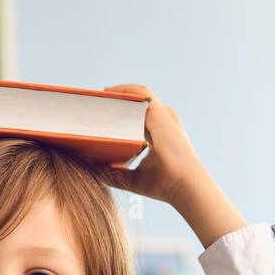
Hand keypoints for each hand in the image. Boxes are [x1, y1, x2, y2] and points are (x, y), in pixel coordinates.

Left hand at [101, 83, 246, 247]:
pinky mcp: (160, 112)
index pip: (137, 120)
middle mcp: (162, 122)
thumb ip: (114, 172)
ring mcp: (162, 116)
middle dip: (116, 103)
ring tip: (97, 96)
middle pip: (136, 106)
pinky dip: (124, 90)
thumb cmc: (162, 185)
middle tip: (94, 104)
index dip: (119, 116)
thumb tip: (91, 169)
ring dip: (118, 93)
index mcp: (159, 136)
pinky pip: (140, 93)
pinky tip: (108, 92)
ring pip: (137, 96)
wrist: (182, 184)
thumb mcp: (132, 178)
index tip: (99, 117)